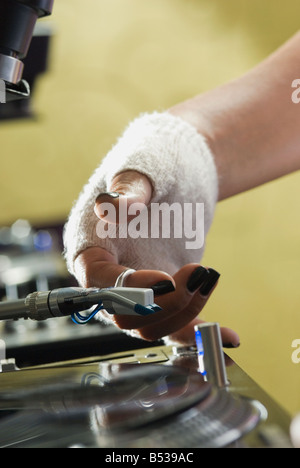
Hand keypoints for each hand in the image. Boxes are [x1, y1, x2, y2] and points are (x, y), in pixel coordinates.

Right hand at [74, 170, 239, 346]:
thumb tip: (112, 207)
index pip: (99, 281)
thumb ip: (128, 188)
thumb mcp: (141, 168)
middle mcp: (109, 274)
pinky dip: (198, 330)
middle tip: (198, 274)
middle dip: (164, 304)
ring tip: (209, 277)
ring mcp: (137, 287)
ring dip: (184, 312)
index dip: (129, 288)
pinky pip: (176, 323)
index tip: (165, 280)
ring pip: (152, 324)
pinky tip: (230, 335)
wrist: (182, 171)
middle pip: (125, 314)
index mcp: (91, 246)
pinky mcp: (165, 293)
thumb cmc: (154, 163)